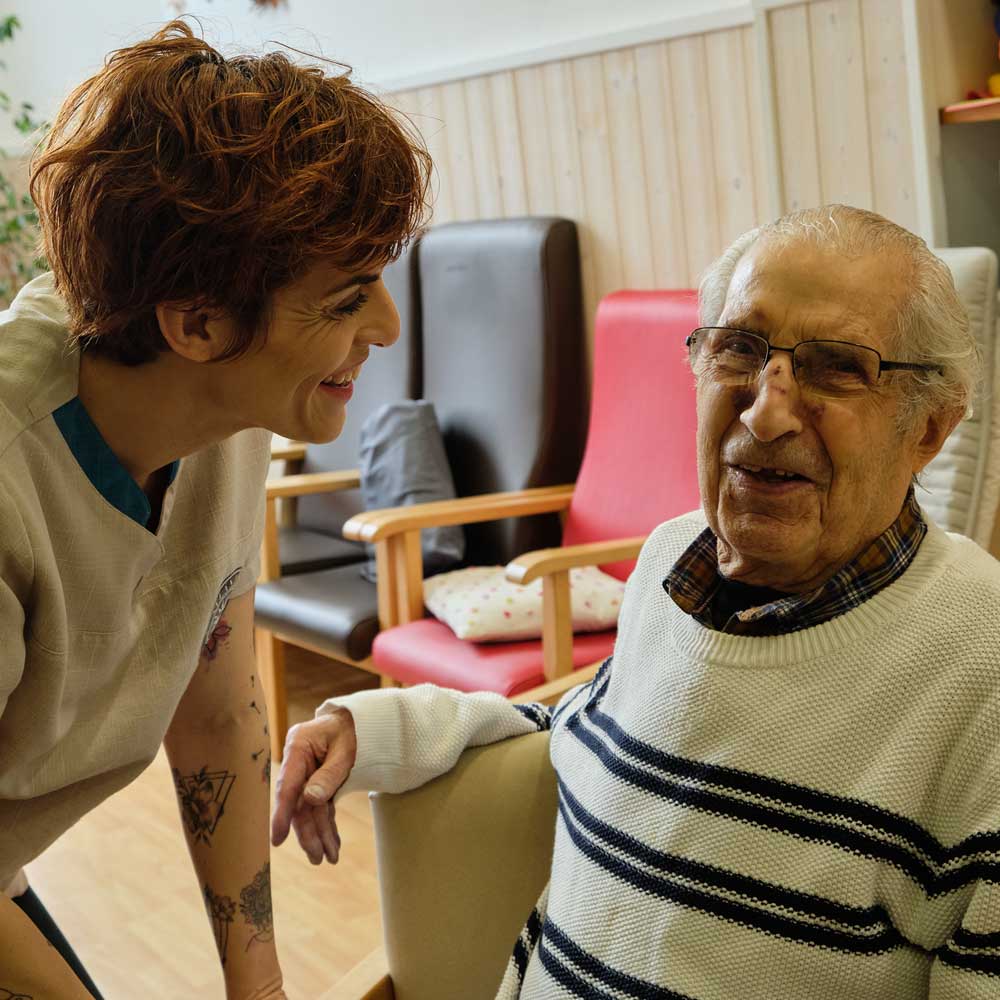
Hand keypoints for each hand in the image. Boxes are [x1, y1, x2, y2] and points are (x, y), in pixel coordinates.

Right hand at [271, 708, 356, 864]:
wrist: (359, 721)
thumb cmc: (351, 731)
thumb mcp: (345, 749)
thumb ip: (329, 774)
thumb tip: (310, 800)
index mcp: (298, 746)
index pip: (288, 784)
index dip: (282, 813)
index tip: (277, 838)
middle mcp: (298, 762)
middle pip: (299, 802)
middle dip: (309, 832)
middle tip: (317, 858)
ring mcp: (306, 773)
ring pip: (310, 809)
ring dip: (319, 834)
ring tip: (329, 858)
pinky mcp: (317, 782)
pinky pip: (321, 807)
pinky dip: (327, 825)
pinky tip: (333, 844)